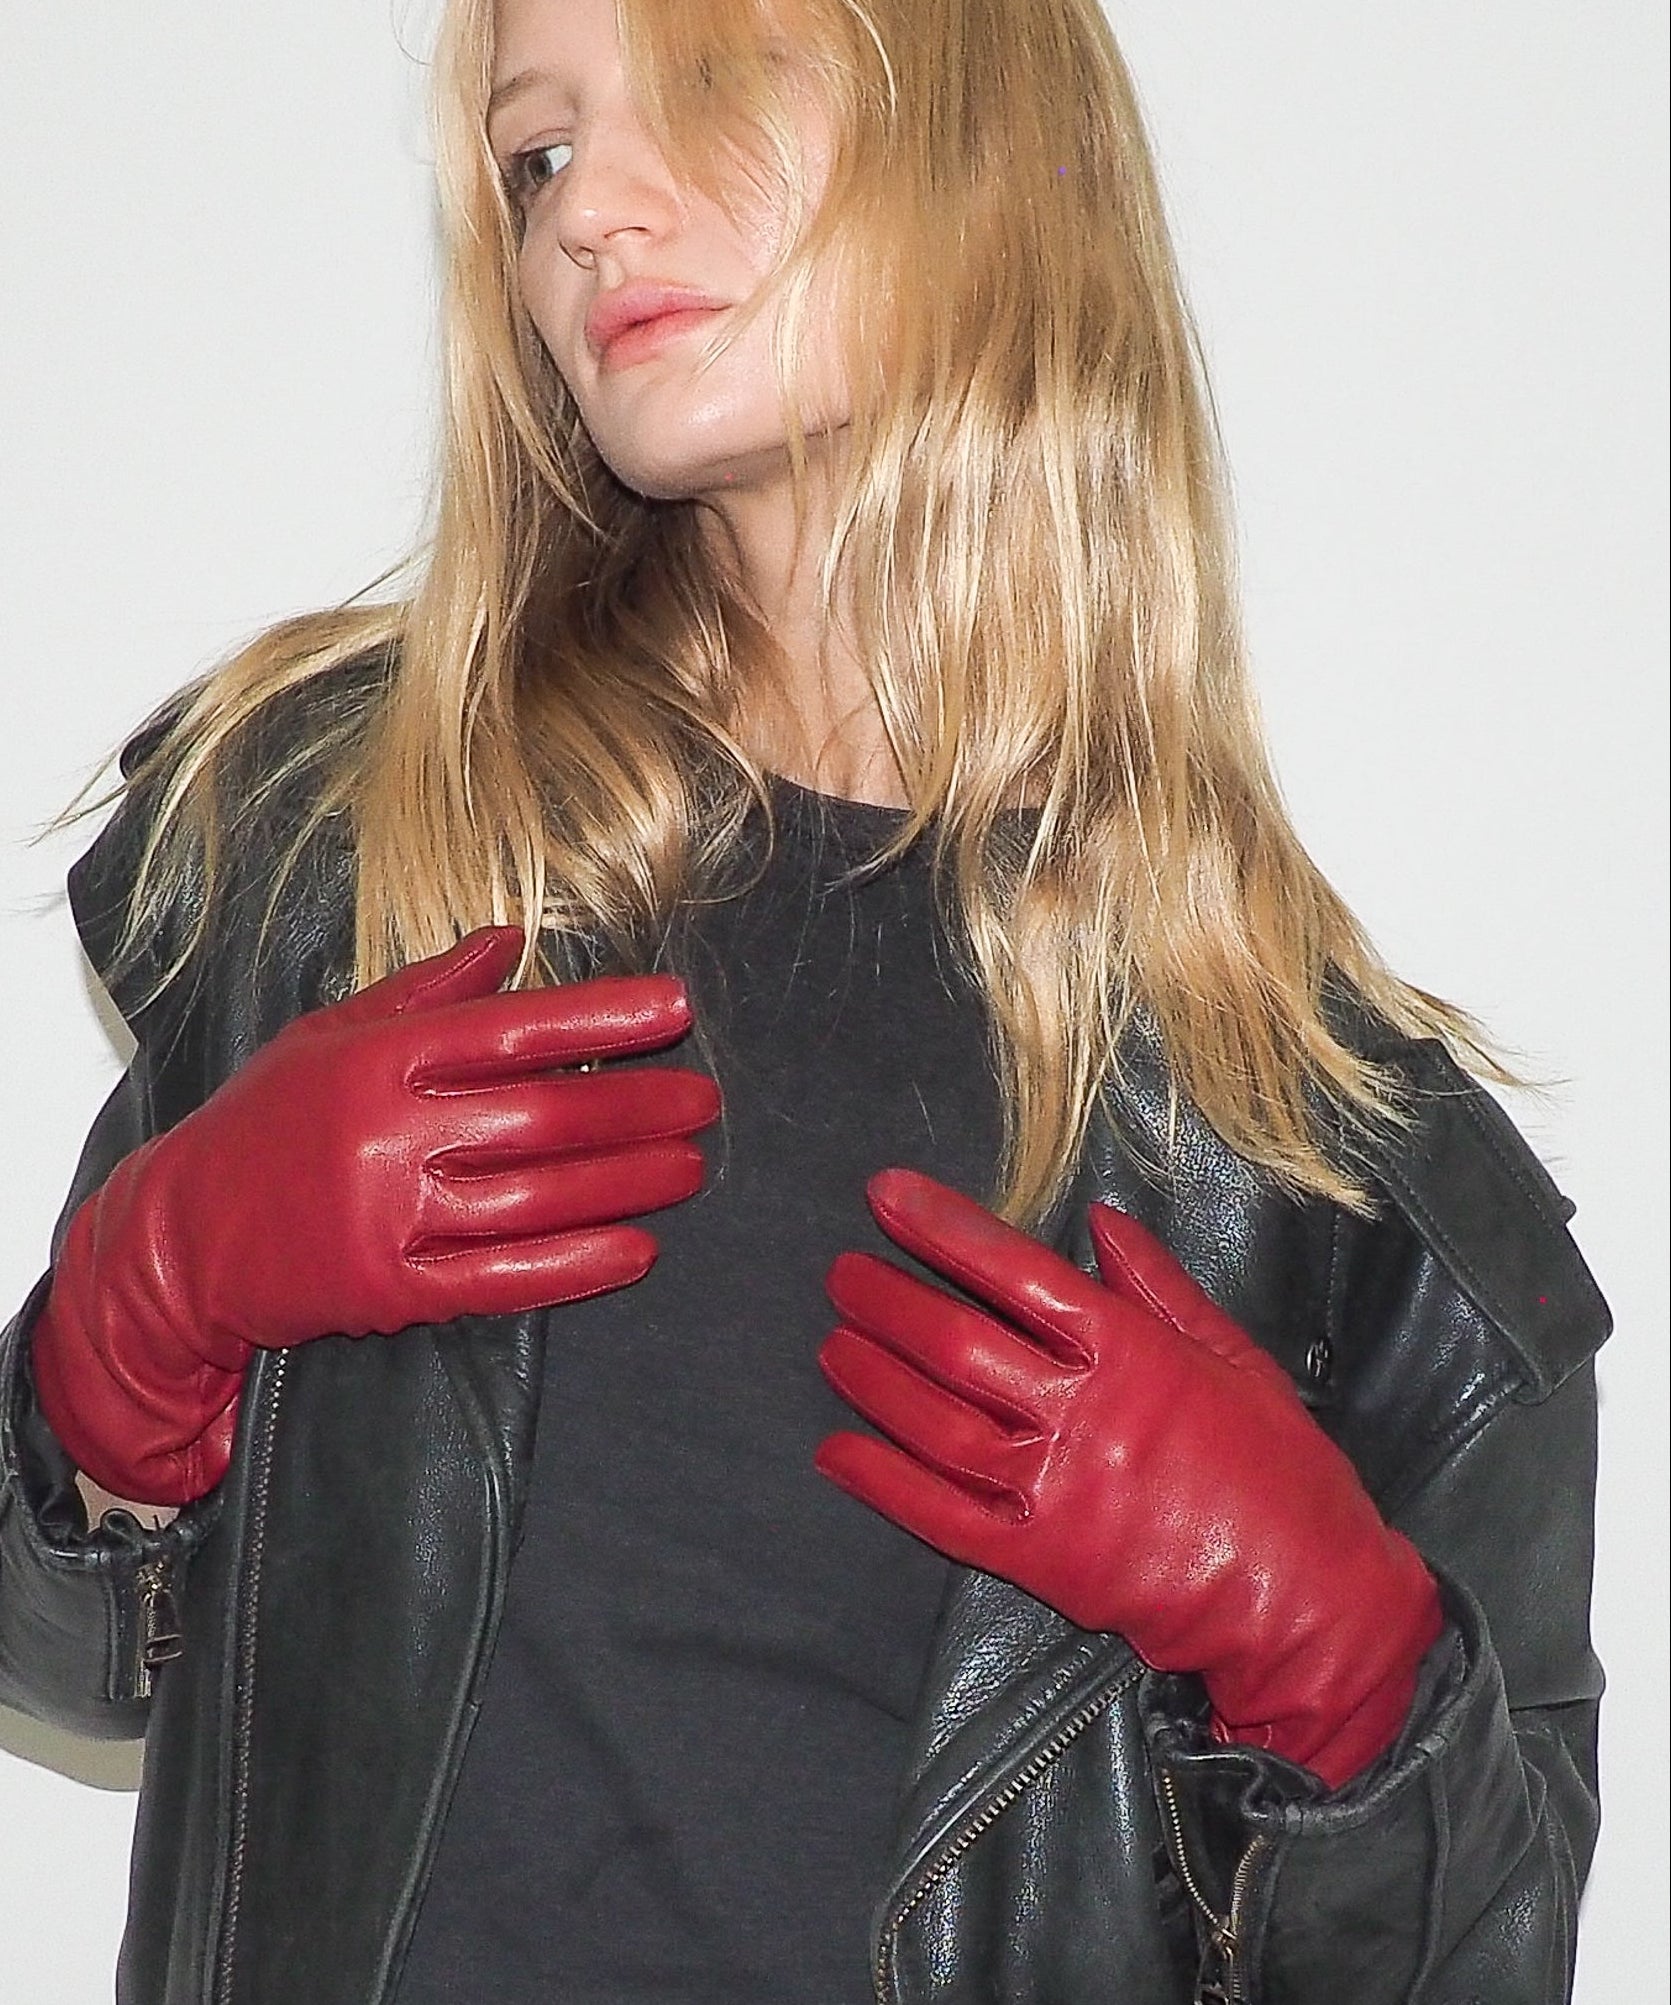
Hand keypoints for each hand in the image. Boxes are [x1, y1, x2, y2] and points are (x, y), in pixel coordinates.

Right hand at [32, 928, 719, 1505]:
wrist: (174, 1242)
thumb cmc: (261, 1124)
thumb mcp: (328, 1034)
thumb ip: (427, 988)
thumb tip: (511, 939)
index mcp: (379, 1059)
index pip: (516, 1029)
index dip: (604, 1018)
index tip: (675, 1009)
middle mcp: (390, 1134)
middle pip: (545, 1117)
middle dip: (638, 1108)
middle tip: (706, 1100)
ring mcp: (391, 1218)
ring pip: (537, 1199)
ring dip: (627, 1184)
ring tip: (690, 1168)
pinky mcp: (390, 1293)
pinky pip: (503, 1281)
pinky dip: (576, 1267)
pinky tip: (636, 1251)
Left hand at [816, 1169, 1441, 1787]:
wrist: (1311, 1602)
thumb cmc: (1284, 1472)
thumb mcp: (1236, 1357)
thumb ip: (1160, 1287)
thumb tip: (1100, 1220)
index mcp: (1131, 1351)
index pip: (1016, 1271)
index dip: (944, 1229)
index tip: (886, 1196)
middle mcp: (1081, 1412)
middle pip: (958, 1344)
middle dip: (888, 1302)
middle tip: (841, 1275)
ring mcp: (1054, 1489)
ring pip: (936, 1423)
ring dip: (874, 1380)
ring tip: (832, 1344)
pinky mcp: (1039, 1560)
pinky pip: (941, 1516)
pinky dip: (882, 1483)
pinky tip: (836, 1452)